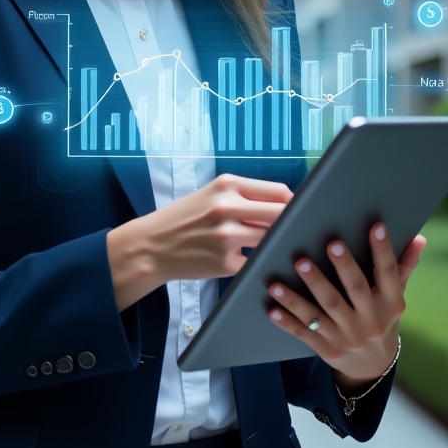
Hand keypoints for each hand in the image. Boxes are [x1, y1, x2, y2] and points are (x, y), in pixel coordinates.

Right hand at [106, 174, 291, 311]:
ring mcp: (227, 236)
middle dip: (288, 222)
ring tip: (266, 243)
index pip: (279, 191)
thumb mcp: (210, 195)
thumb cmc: (183, 218)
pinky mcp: (225, 262)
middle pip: (281, 214)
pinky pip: (255, 261)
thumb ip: (244, 196)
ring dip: (272, 242)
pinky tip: (247, 258)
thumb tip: (284, 205)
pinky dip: (255, 260)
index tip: (296, 210)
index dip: (293, 202)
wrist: (151, 246)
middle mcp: (228, 207)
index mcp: (227, 185)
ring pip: (270, 238)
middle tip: (289, 229)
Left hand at [266, 223, 425, 385]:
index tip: (376, 226)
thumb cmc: (381, 318)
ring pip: (322, 312)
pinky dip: (288, 322)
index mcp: (390, 304)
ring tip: (281, 278)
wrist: (373, 366)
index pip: (388, 273)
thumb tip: (419, 238)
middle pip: (354, 290)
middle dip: (343, 267)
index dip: (383, 250)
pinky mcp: (327, 349)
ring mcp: (347, 337)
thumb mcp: (395, 298)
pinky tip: (272, 309)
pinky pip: (304, 333)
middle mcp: (370, 321)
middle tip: (330, 244)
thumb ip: (402, 267)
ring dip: (300, 295)